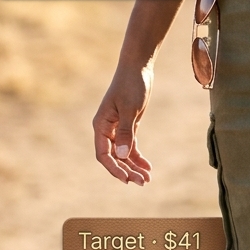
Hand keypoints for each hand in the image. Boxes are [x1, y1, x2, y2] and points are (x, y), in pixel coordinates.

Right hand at [92, 63, 153, 184]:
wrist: (138, 67)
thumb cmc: (131, 85)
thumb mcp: (130, 109)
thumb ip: (125, 133)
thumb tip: (121, 156)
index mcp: (101, 125)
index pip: (103, 154)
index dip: (114, 168)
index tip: (127, 179)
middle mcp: (106, 129)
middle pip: (114, 157)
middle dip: (127, 171)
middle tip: (142, 182)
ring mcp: (117, 129)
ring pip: (123, 154)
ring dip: (133, 167)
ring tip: (147, 179)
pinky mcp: (128, 126)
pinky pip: (131, 146)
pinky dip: (138, 157)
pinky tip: (148, 167)